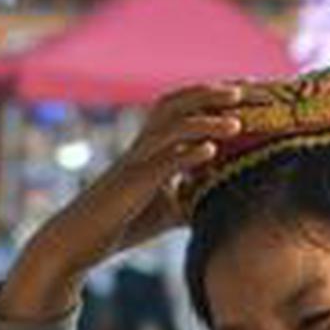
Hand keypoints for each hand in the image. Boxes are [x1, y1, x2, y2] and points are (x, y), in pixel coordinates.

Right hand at [0, 84, 242, 319]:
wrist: (80, 241)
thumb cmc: (122, 223)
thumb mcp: (168, 208)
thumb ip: (192, 197)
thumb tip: (226, 200)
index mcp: (154, 147)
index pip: (186, 108)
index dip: (215, 95)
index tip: (249, 89)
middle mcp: (145, 146)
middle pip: (178, 104)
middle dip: (213, 94)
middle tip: (248, 89)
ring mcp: (137, 162)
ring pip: (170, 128)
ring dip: (205, 120)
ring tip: (236, 120)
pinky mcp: (131, 184)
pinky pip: (162, 163)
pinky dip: (187, 154)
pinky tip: (210, 150)